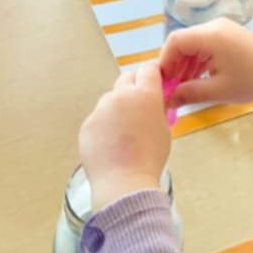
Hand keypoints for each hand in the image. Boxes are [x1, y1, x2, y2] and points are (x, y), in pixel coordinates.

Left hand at [78, 62, 170, 210]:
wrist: (124, 182)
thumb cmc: (150, 158)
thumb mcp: (164, 129)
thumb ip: (158, 108)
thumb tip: (154, 101)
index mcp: (145, 95)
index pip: (148, 69)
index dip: (151, 76)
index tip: (153, 84)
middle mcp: (121, 96)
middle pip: (126, 79)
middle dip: (133, 88)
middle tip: (138, 107)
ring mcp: (101, 109)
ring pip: (110, 99)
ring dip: (116, 108)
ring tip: (122, 132)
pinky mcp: (87, 124)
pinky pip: (97, 118)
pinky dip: (103, 126)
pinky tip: (109, 144)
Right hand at [158, 18, 252, 110]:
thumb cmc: (252, 81)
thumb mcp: (217, 90)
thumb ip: (189, 93)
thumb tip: (167, 100)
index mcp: (211, 35)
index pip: (175, 41)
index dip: (165, 61)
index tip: (163, 82)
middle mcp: (214, 27)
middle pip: (183, 42)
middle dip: (175, 65)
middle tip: (171, 89)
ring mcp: (223, 29)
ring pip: (194, 44)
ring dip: (186, 65)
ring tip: (184, 89)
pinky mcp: (229, 36)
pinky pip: (205, 45)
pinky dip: (198, 62)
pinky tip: (197, 80)